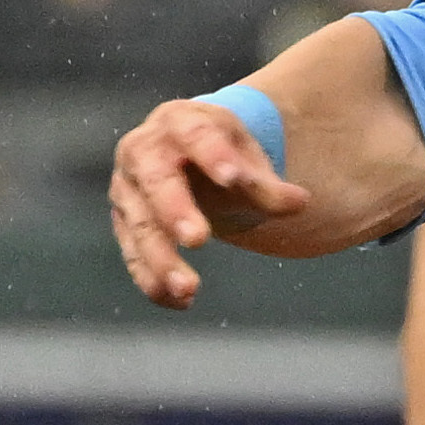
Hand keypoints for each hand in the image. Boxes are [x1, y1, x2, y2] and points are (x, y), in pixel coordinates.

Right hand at [110, 95, 306, 305]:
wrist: (187, 156)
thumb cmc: (221, 155)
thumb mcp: (246, 161)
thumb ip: (269, 185)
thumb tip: (300, 202)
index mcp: (180, 122)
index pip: (196, 135)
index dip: (213, 155)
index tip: (233, 178)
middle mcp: (144, 150)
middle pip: (156, 181)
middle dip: (175, 211)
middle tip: (199, 239)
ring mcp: (129, 188)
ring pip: (140, 225)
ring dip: (161, 259)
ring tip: (190, 289)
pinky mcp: (124, 222)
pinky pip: (133, 255)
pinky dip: (153, 280)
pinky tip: (180, 301)